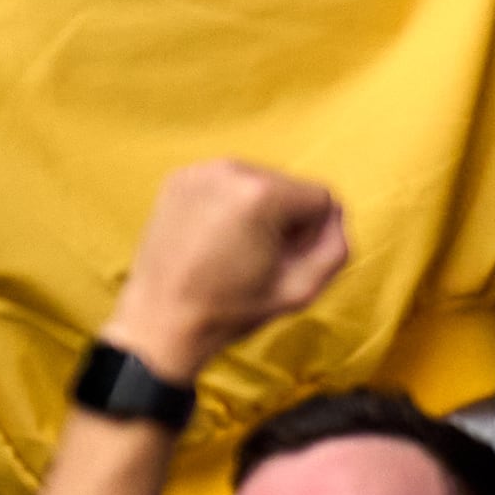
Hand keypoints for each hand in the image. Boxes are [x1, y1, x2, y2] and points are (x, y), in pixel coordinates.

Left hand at [104, 157, 349, 379]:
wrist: (159, 324)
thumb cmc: (230, 310)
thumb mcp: (301, 291)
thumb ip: (336, 248)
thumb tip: (334, 216)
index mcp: (262, 194)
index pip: (320, 197)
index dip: (311, 235)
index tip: (283, 262)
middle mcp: (231, 171)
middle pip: (289, 186)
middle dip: (284, 219)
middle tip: (258, 258)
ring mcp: (200, 172)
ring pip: (259, 181)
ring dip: (257, 211)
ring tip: (233, 250)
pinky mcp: (179, 179)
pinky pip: (227, 183)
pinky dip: (228, 206)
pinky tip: (212, 238)